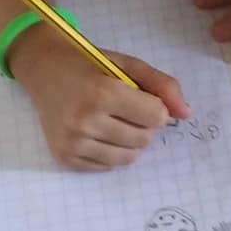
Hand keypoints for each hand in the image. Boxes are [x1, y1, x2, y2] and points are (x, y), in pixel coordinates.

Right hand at [9, 28, 190, 170]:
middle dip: (145, 124)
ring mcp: (73, 143)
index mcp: (102, 93)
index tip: (144, 97)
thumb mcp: (128, 64)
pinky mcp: (65, 158)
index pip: (156, 116)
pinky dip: (112, 151)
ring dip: (131, 141)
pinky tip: (100, 132)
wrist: (44, 69)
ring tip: (117, 121)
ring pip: (128, 157)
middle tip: (127, 108)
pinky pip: (107, 166)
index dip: (157, 107)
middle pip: (144, 139)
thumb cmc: (89, 64)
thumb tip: (186, 114)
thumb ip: (162, 85)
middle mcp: (85, 121)